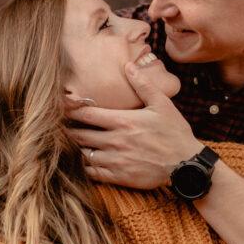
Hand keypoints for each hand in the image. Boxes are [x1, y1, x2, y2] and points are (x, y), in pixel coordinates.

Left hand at [69, 63, 201, 188]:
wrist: (186, 164)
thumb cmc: (175, 133)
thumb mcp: (162, 104)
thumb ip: (142, 85)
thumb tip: (128, 66)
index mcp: (123, 121)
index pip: (87, 114)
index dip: (70, 109)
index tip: (59, 106)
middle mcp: (116, 141)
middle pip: (80, 135)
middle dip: (68, 130)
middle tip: (57, 126)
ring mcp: (116, 161)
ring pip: (83, 155)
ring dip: (74, 148)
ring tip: (66, 143)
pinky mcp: (119, 177)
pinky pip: (93, 173)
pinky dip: (83, 167)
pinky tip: (81, 162)